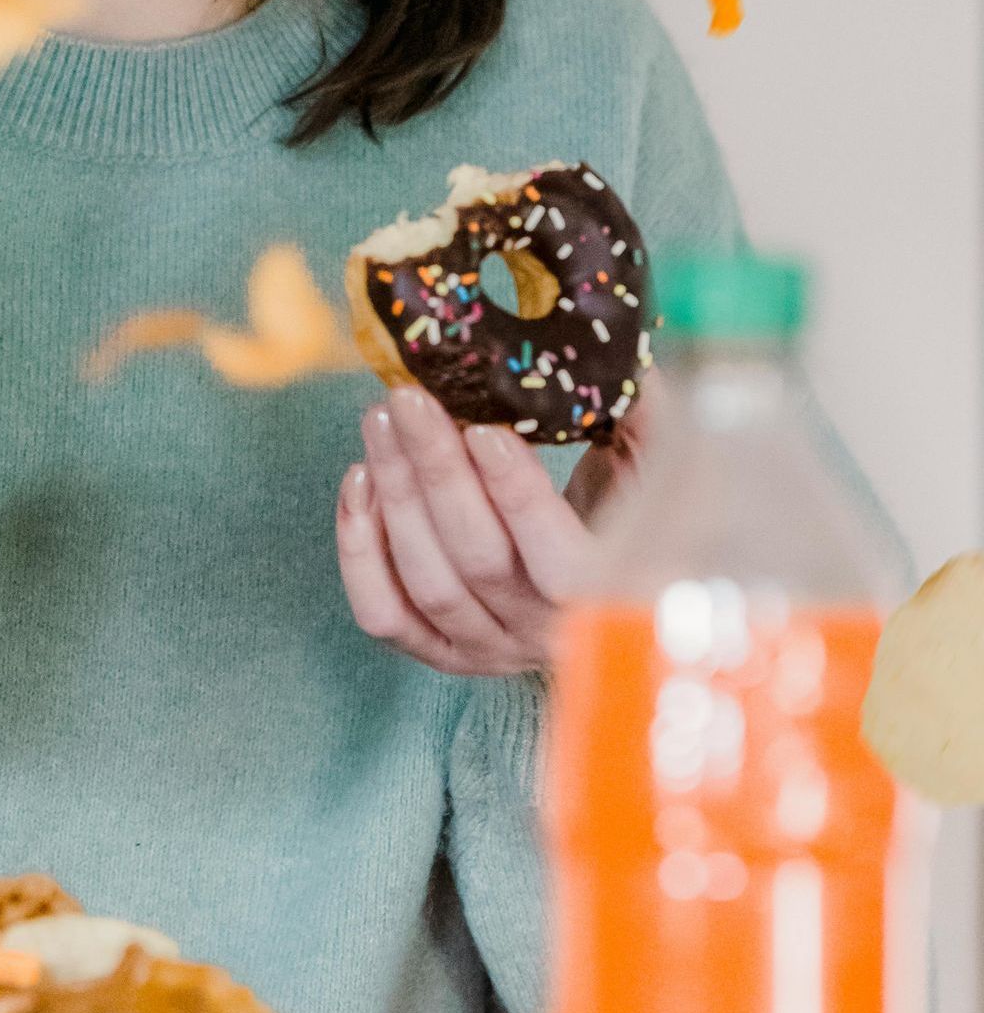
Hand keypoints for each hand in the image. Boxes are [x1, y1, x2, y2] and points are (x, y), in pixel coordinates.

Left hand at [335, 385, 637, 676]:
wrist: (612, 590)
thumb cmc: (632, 512)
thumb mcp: (654, 467)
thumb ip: (644, 417)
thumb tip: (620, 358)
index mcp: (611, 595)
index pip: (558, 557)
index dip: (516, 493)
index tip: (482, 429)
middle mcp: (546, 634)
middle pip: (477, 559)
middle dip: (436, 472)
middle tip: (407, 401)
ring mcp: (490, 650)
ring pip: (426, 582)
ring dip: (395, 496)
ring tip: (380, 424)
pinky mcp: (442, 654)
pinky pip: (384, 612)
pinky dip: (359, 551)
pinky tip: (360, 484)